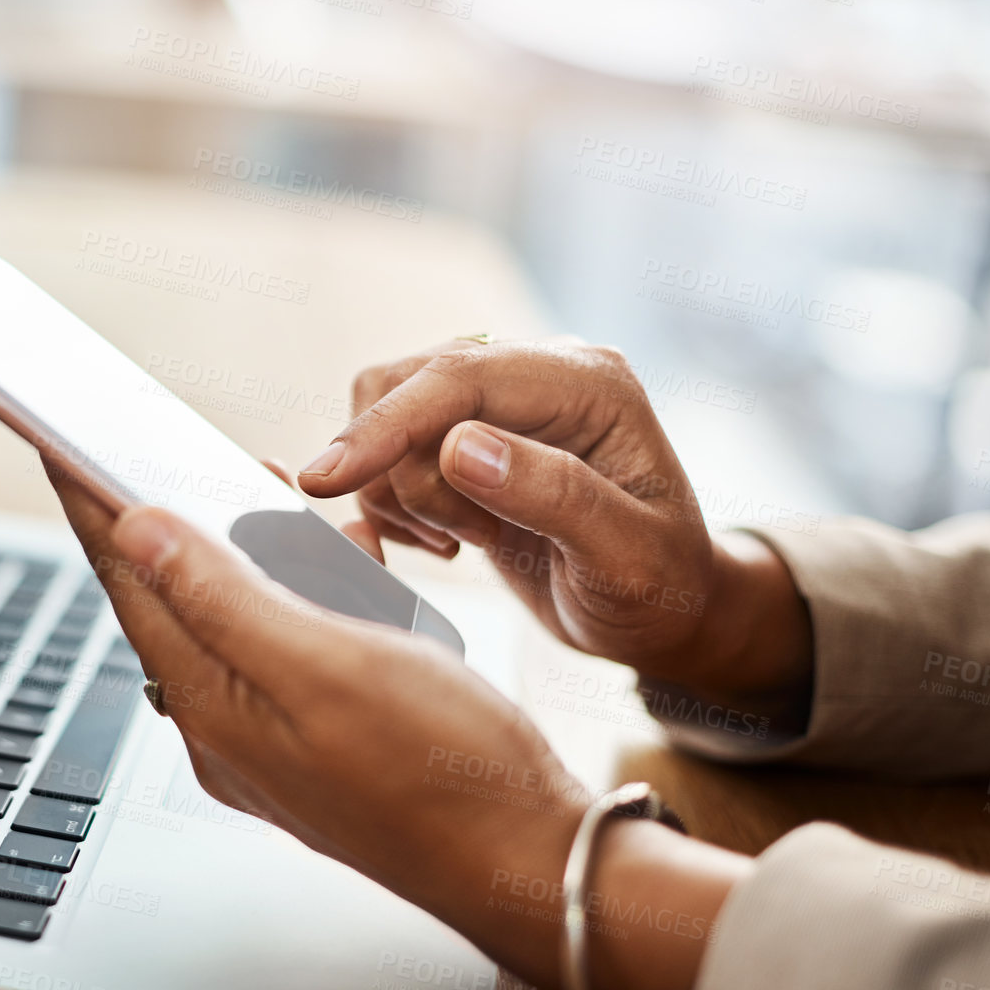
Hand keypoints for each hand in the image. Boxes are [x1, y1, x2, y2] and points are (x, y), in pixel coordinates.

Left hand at [44, 460, 745, 989]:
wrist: (531, 862)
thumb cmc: (444, 772)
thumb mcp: (327, 665)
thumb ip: (223, 598)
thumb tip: (135, 532)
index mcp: (212, 706)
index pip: (127, 583)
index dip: (91, 504)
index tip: (60, 440)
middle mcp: (227, 727)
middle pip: (167, 600)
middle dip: (160, 519)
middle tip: (154, 448)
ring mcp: (272, 738)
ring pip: (229, 620)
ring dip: (236, 550)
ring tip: (251, 488)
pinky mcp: (320, 737)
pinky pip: (284, 646)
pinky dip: (299, 591)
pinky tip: (337, 560)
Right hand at [296, 338, 811, 697]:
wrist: (661, 616)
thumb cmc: (661, 593)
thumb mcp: (629, 561)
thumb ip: (556, 497)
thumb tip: (458, 446)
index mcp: (587, 382)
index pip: (460, 377)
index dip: (387, 425)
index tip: (327, 480)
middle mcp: (537, 372)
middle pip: (405, 384)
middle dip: (401, 472)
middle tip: (459, 544)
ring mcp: (498, 402)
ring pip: (384, 416)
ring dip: (400, 492)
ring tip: (466, 544)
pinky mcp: (466, 436)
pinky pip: (387, 452)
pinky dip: (394, 503)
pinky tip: (451, 542)